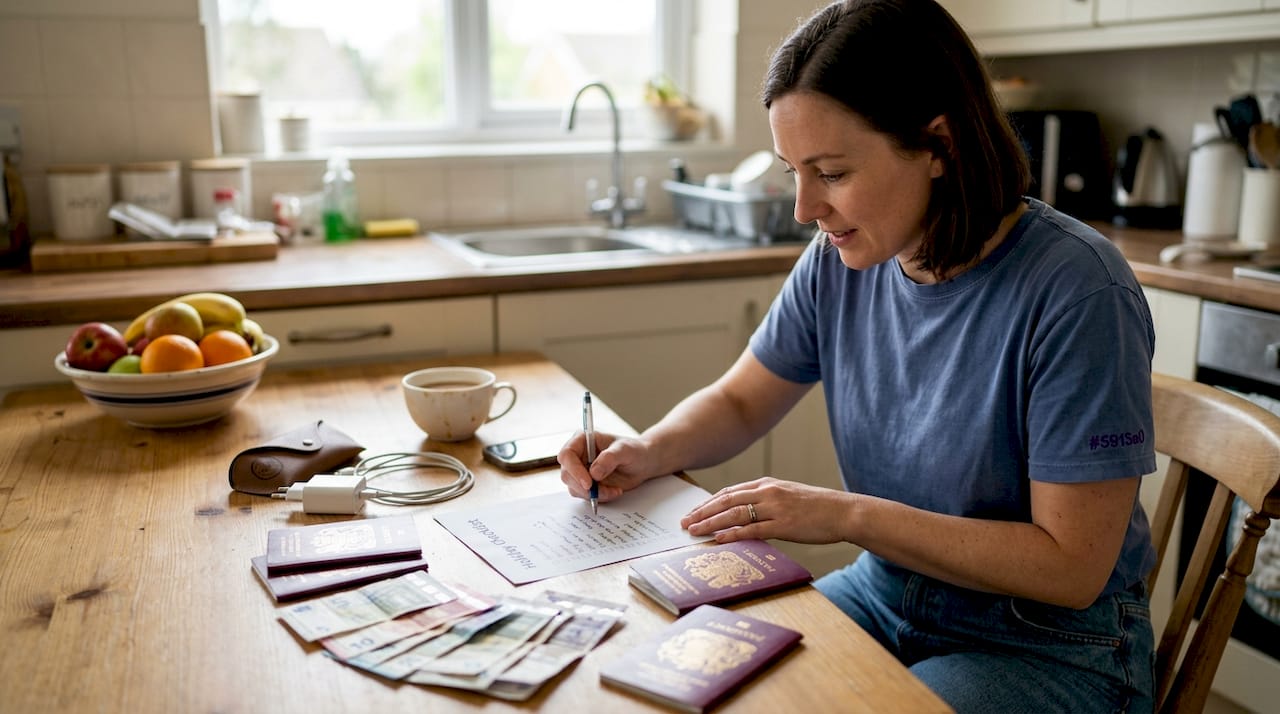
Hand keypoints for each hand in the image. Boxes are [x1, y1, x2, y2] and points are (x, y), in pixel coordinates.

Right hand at [558, 431, 661, 503]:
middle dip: (583, 487)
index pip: (567, 454)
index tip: (588, 483)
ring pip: (574, 488)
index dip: (574, 469)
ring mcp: (581, 470)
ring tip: (614, 490)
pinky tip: (614, 492)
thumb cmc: (634, 451)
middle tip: (602, 491)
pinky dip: (599, 497)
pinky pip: (584, 495)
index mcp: (583, 440)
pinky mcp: (586, 484)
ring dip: (593, 494)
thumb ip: (609, 458)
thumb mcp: (625, 450)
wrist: (642, 463)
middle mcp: (578, 455)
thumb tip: (593, 473)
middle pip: (567, 474)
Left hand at [680, 477, 856, 544]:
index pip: (729, 492)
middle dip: (702, 512)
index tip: (693, 512)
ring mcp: (775, 508)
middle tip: (684, 522)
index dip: (708, 502)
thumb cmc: (817, 507)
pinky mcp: (783, 525)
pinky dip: (732, 534)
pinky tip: (718, 539)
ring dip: (711, 523)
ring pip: (734, 514)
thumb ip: (766, 501)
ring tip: (694, 531)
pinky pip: (752, 530)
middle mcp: (767, 492)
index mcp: (767, 484)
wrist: (843, 512)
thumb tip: (745, 513)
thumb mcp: (788, 496)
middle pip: (726, 500)